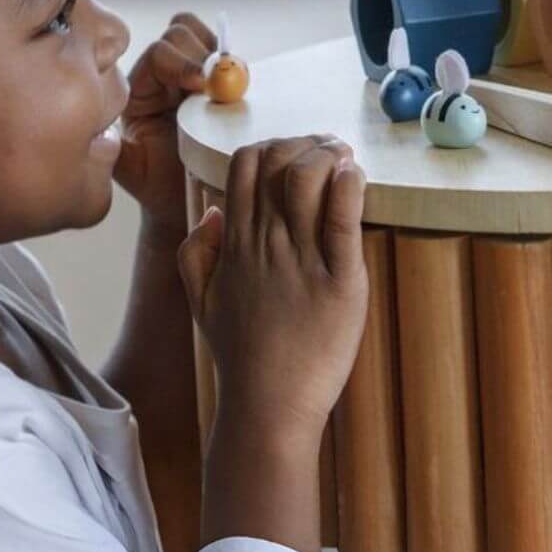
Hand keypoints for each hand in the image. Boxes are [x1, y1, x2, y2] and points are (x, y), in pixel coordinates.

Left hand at [113, 11, 215, 241]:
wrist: (189, 202)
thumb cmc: (158, 189)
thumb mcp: (130, 170)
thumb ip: (115, 147)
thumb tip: (110, 125)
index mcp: (138, 90)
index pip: (157, 52)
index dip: (180, 62)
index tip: (200, 87)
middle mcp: (164, 77)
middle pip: (180, 32)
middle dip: (201, 56)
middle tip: (216, 91)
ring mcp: (195, 77)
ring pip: (204, 36)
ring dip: (219, 58)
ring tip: (226, 90)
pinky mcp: (222, 83)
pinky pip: (228, 56)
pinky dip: (235, 66)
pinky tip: (237, 91)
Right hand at [177, 135, 367, 442]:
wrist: (268, 409)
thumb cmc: (242, 356)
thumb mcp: (201, 301)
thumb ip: (197, 252)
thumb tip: (213, 209)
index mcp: (236, 242)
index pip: (246, 162)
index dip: (275, 144)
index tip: (299, 156)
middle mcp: (265, 243)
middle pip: (277, 160)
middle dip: (307, 142)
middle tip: (332, 151)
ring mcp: (301, 261)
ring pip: (306, 178)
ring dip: (329, 156)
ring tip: (347, 162)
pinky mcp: (340, 282)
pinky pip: (342, 220)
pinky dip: (350, 186)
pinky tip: (355, 175)